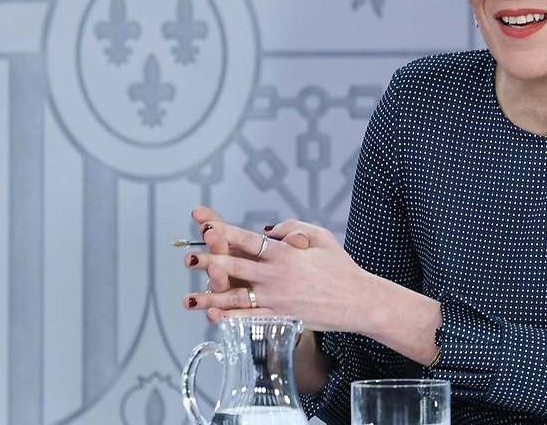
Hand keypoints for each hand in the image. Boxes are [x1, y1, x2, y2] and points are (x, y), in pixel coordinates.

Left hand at [182, 207, 375, 332]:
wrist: (357, 300)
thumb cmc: (341, 267)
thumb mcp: (320, 237)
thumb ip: (293, 228)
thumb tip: (269, 231)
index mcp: (286, 253)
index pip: (249, 241)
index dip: (226, 233)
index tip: (206, 228)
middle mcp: (277, 275)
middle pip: (235, 267)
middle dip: (209, 263)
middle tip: (188, 260)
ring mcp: (277, 298)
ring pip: (236, 297)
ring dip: (211, 297)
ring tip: (189, 298)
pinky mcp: (280, 316)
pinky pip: (250, 318)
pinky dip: (230, 319)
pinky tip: (214, 318)